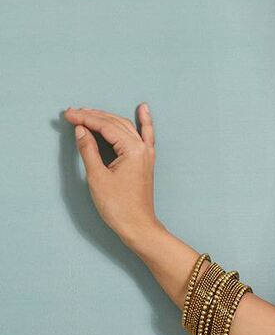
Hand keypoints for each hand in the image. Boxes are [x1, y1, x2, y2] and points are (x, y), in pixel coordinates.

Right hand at [63, 103, 158, 246]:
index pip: (105, 126)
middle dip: (93, 116)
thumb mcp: (97, 177)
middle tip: (72, 113)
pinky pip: (146, 135)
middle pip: (115, 123)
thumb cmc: (118, 206)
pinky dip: (144, 121)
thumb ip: (88, 149)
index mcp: (133, 150)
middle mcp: (142, 148)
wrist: (137, 226)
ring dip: (107, 117)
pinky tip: (143, 108)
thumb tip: (81, 129)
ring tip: (89, 111)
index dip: (85, 119)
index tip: (68, 115)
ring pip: (126, 127)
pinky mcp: (146, 160)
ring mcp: (146, 154)